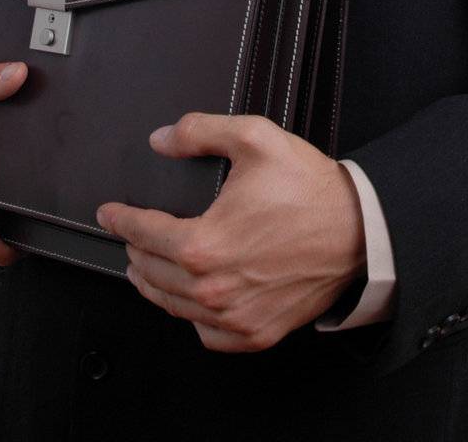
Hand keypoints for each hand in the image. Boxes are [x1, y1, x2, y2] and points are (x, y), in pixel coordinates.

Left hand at [96, 112, 367, 352]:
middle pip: (152, 274)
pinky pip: (207, 335)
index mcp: (205, 245)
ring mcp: (235, 317)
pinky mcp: (257, 332)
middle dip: (134, 250)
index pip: (143, 234)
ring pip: (174, 307)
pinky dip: (192, 318)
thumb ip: (200, 132)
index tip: (108, 213)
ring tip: (144, 268)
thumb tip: (161, 139)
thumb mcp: (255, 138)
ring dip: (153, 285)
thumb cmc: (311, 189)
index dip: (120, 220)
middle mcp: (214, 290)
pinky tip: (189, 301)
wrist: (360, 230)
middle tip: (127, 236)